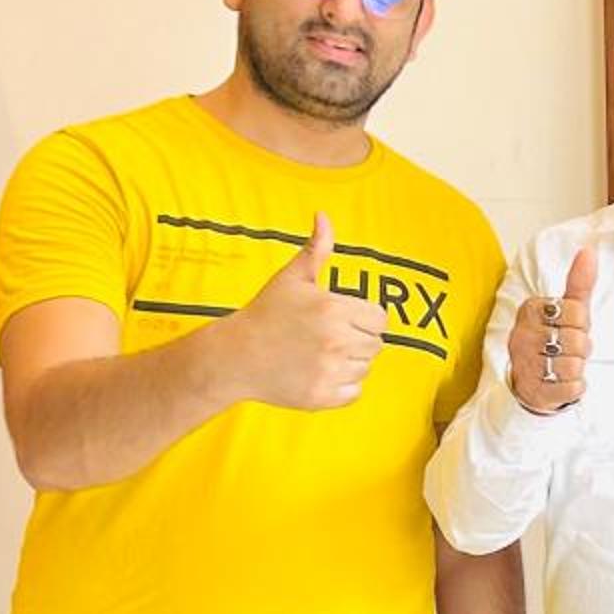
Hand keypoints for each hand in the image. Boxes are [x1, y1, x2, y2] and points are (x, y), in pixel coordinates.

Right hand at [219, 215, 386, 412]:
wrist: (233, 356)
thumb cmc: (265, 314)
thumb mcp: (291, 278)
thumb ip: (316, 249)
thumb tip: (323, 217)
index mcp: (334, 310)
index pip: (380, 319)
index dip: (364, 318)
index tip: (341, 319)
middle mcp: (336, 341)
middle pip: (376, 344)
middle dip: (357, 339)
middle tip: (325, 337)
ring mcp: (329, 371)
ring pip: (366, 368)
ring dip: (350, 363)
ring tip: (318, 354)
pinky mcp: (322, 396)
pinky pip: (354, 392)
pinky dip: (342, 386)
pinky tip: (317, 373)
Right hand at [508, 245, 597, 414]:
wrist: (529, 381)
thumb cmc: (551, 339)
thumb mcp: (566, 309)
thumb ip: (578, 282)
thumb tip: (589, 251)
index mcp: (530, 311)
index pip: (576, 312)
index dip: (581, 323)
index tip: (568, 327)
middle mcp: (522, 336)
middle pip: (578, 340)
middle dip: (581, 347)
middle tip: (567, 349)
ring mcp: (526, 365)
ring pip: (576, 365)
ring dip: (578, 367)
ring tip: (562, 365)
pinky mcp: (535, 391)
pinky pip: (573, 388)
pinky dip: (575, 387)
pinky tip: (561, 382)